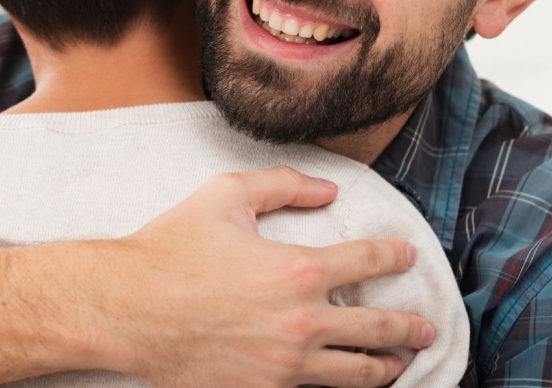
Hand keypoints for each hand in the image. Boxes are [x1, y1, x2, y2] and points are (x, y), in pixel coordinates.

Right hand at [107, 166, 434, 387]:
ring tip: (399, 366)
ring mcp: (284, 366)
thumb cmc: (172, 248)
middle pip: (378, 329)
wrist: (126, 309)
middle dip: (409, 327)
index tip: (406, 255)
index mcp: (299, 269)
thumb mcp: (226, 195)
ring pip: (356, 375)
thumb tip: (328, 191)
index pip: (368, 261)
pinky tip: (342, 384)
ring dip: (385, 368)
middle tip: (425, 328)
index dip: (394, 255)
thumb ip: (284, 183)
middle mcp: (302, 323)